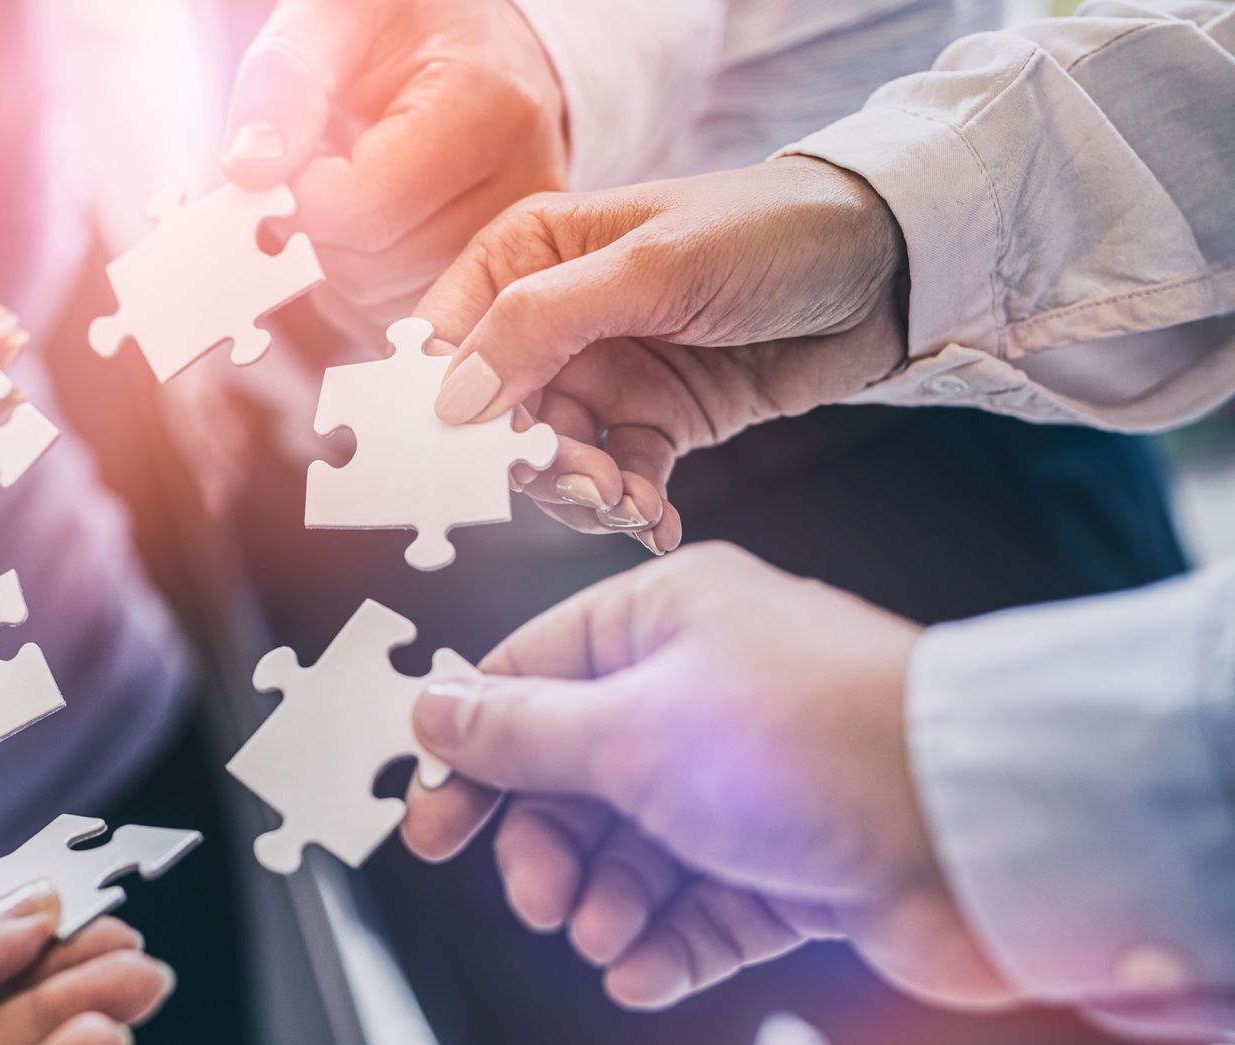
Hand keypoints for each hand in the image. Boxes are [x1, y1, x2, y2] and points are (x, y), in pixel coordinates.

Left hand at [223, 0, 567, 337]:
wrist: (478, 48)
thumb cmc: (405, 26)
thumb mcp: (337, 17)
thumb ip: (286, 81)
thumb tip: (249, 169)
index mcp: (492, 109)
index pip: (369, 205)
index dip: (302, 198)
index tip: (293, 162)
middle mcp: (524, 191)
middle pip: (376, 268)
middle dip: (317, 233)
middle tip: (318, 175)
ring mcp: (519, 252)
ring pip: (387, 310)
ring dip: (337, 267)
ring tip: (350, 195)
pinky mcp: (500, 290)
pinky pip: (403, 327)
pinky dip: (361, 294)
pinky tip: (367, 232)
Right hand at [400, 543, 1012, 1011]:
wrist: (986, 831)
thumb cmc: (819, 743)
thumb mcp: (628, 730)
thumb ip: (518, 732)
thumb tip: (433, 708)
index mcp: (667, 621)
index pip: (531, 679)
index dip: (474, 758)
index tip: (434, 830)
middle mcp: (710, 692)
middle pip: (578, 775)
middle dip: (547, 846)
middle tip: (540, 899)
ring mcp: (756, 781)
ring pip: (639, 849)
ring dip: (607, 901)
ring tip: (603, 935)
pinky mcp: (799, 863)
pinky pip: (704, 906)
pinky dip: (668, 943)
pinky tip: (642, 972)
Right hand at [416, 158, 909, 552]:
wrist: (892, 269)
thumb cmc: (773, 232)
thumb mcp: (651, 269)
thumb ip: (541, 327)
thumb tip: (452, 400)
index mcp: (527, 254)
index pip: (445, 337)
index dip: (440, 404)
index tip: (457, 463)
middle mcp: (552, 318)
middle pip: (494, 417)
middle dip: (530, 463)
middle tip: (583, 484)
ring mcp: (603, 373)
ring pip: (551, 459)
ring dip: (583, 494)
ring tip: (630, 504)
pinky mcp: (653, 421)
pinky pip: (614, 480)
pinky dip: (630, 509)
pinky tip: (659, 523)